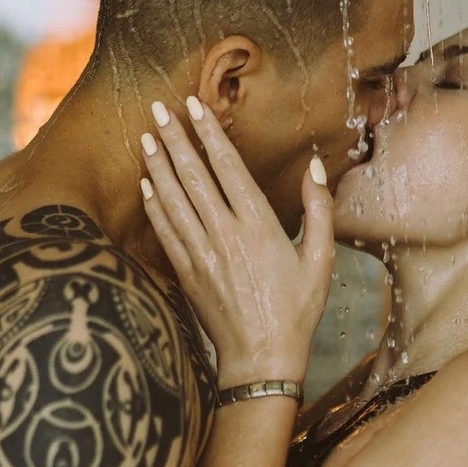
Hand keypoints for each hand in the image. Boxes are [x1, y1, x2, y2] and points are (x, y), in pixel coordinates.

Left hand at [140, 97, 334, 385]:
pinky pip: (165, 231)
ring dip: (158, 165)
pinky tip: (146, 185)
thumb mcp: (321, 260)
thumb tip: (315, 167)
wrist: (261, 360)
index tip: (195, 106)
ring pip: (173, 199)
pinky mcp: (186, 274)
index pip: (228, 167)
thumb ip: (319, 210)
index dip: (209, 133)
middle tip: (158, 108)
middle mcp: (225, 234)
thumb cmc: (297, 311)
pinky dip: (154, 205)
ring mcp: (201, 254)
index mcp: (259, 226)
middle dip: (175, 138)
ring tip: (145, 136)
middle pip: (193, 175)